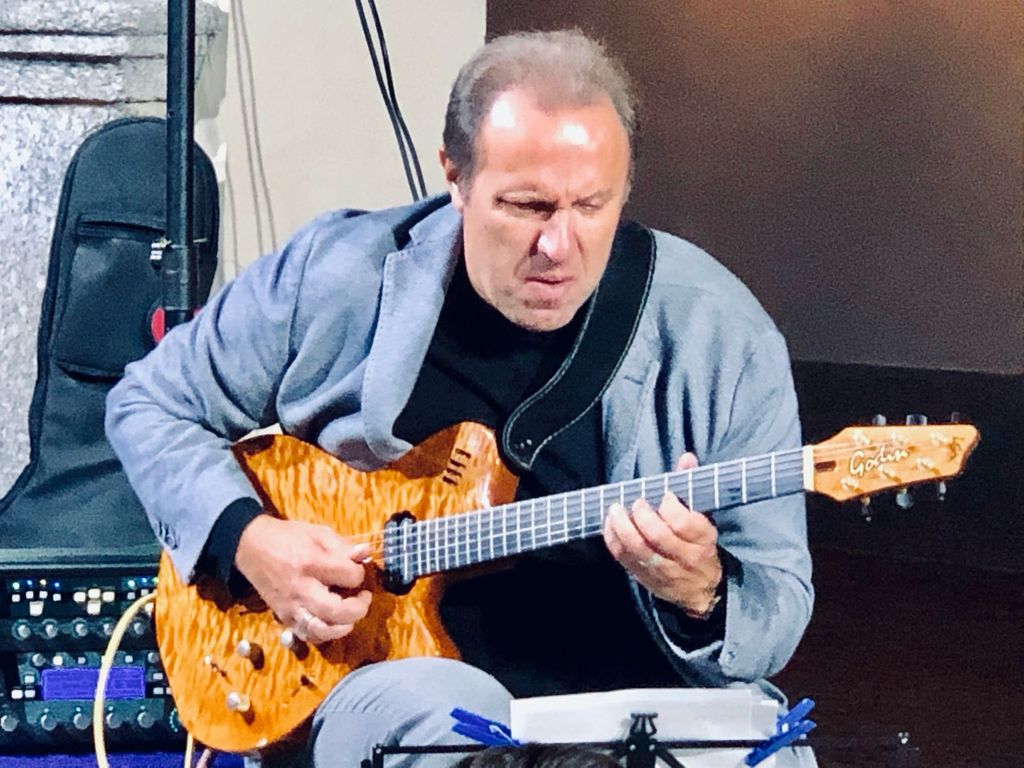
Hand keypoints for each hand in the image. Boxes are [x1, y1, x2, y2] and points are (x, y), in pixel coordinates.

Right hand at [234, 515, 372, 642]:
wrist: (252, 547)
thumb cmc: (288, 537)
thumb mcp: (317, 533)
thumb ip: (343, 545)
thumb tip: (365, 554)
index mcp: (311, 562)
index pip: (348, 576)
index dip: (359, 573)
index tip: (356, 568)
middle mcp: (300, 588)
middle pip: (336, 612)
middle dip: (358, 608)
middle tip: (363, 597)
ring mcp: (290, 606)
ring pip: (321, 630)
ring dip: (344, 626)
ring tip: (350, 614)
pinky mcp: (283, 617)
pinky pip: (307, 635)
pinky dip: (324, 634)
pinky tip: (331, 622)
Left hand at [603, 453, 722, 616]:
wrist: (703, 589)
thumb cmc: (699, 544)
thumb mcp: (703, 517)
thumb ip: (691, 486)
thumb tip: (686, 458)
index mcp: (702, 540)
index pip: (684, 523)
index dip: (670, 506)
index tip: (664, 495)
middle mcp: (684, 557)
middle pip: (658, 536)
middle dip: (642, 515)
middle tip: (636, 502)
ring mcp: (664, 570)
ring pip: (639, 549)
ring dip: (623, 527)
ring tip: (616, 510)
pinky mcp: (646, 578)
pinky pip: (624, 559)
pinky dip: (613, 540)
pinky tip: (610, 525)